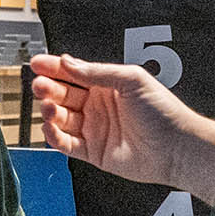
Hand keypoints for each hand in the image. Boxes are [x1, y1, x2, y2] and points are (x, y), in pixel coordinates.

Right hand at [29, 52, 214, 203]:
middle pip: (63, 95)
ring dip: (50, 111)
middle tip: (39, 84)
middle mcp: (97, 107)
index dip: (54, 68)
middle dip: (48, 88)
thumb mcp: (131, 79)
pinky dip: (54, 135)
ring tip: (48, 106)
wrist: (176, 148)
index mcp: (106, 86)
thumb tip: (69, 63)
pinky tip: (50, 126)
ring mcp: (94, 129)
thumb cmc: (163, 112)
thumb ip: (97, 72)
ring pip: (61, 119)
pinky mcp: (92, 152)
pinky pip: (65, 143)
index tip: (38, 63)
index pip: (73, 74)